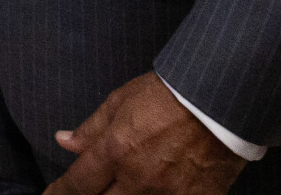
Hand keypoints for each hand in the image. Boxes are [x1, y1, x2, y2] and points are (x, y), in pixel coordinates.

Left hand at [44, 73, 245, 194]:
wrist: (221, 101)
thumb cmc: (169, 95)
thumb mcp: (121, 101)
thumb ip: (91, 128)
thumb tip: (64, 141)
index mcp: (116, 151)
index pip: (78, 184)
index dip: (59, 192)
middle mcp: (139, 179)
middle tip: (85, 190)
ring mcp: (168, 194)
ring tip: (117, 189)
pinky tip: (152, 191)